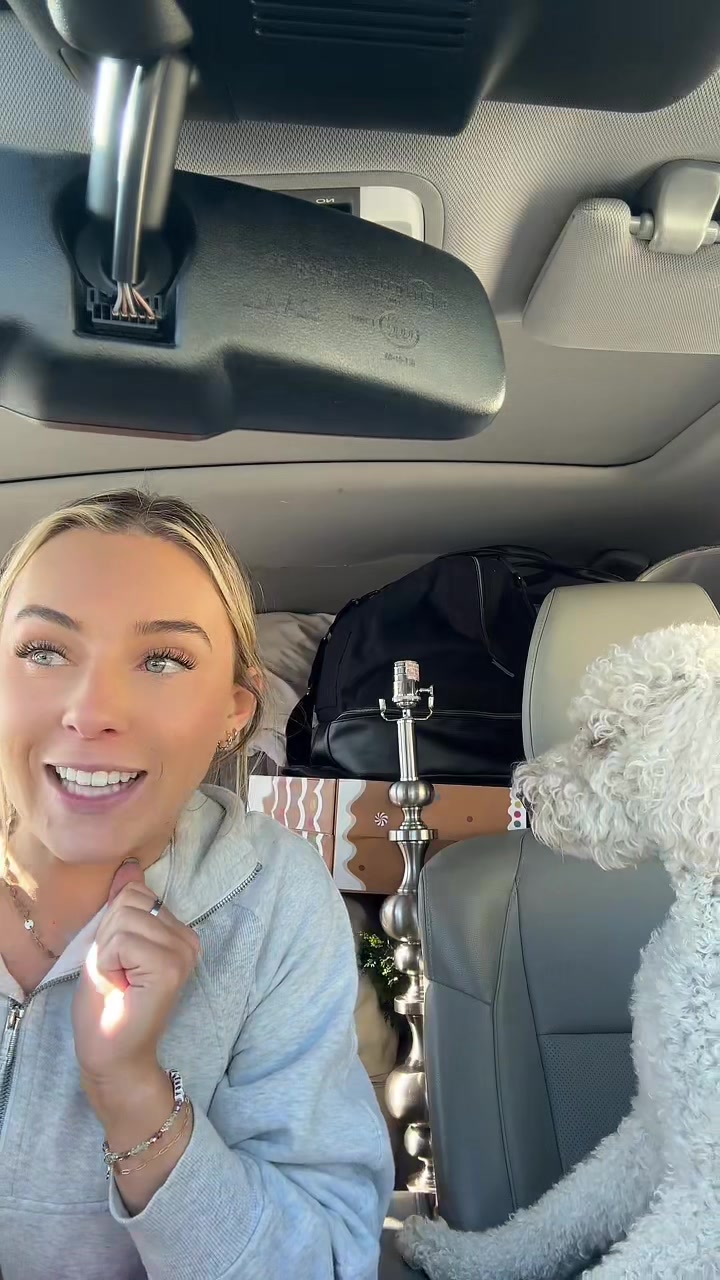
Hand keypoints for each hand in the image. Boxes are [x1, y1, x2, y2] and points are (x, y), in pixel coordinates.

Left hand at [72, 860, 200, 1090]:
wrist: (110, 1057)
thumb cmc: (107, 1006)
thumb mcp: (108, 945)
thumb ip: (121, 906)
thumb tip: (130, 866)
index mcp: (178, 931)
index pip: (135, 893)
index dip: (111, 925)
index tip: (118, 962)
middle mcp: (189, 938)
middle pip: (128, 902)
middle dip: (107, 938)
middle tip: (117, 975)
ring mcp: (183, 953)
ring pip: (122, 920)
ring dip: (106, 953)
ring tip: (119, 982)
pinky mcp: (170, 968)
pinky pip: (121, 941)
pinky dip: (107, 964)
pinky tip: (121, 989)